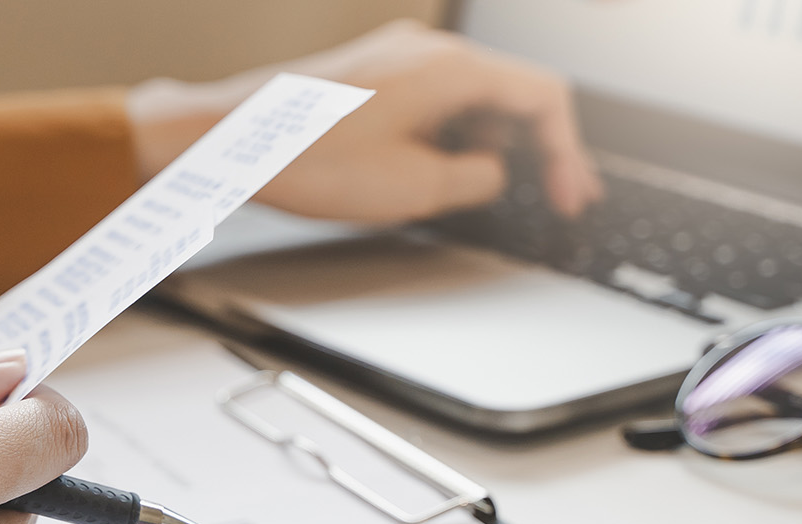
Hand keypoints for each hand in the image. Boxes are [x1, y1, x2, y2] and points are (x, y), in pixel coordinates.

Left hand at [127, 20, 601, 222]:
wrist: (230, 141)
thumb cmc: (306, 158)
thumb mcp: (413, 189)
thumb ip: (475, 179)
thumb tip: (492, 172)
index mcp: (452, 68)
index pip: (544, 97)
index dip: (568, 151)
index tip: (571, 193)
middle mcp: (429, 49)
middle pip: (511, 92)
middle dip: (536, 149)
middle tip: (556, 195)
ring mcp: (399, 56)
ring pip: (472, 96)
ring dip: (487, 143)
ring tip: (473, 190)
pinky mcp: (373, 72)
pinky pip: (434, 98)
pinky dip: (450, 133)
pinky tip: (434, 169)